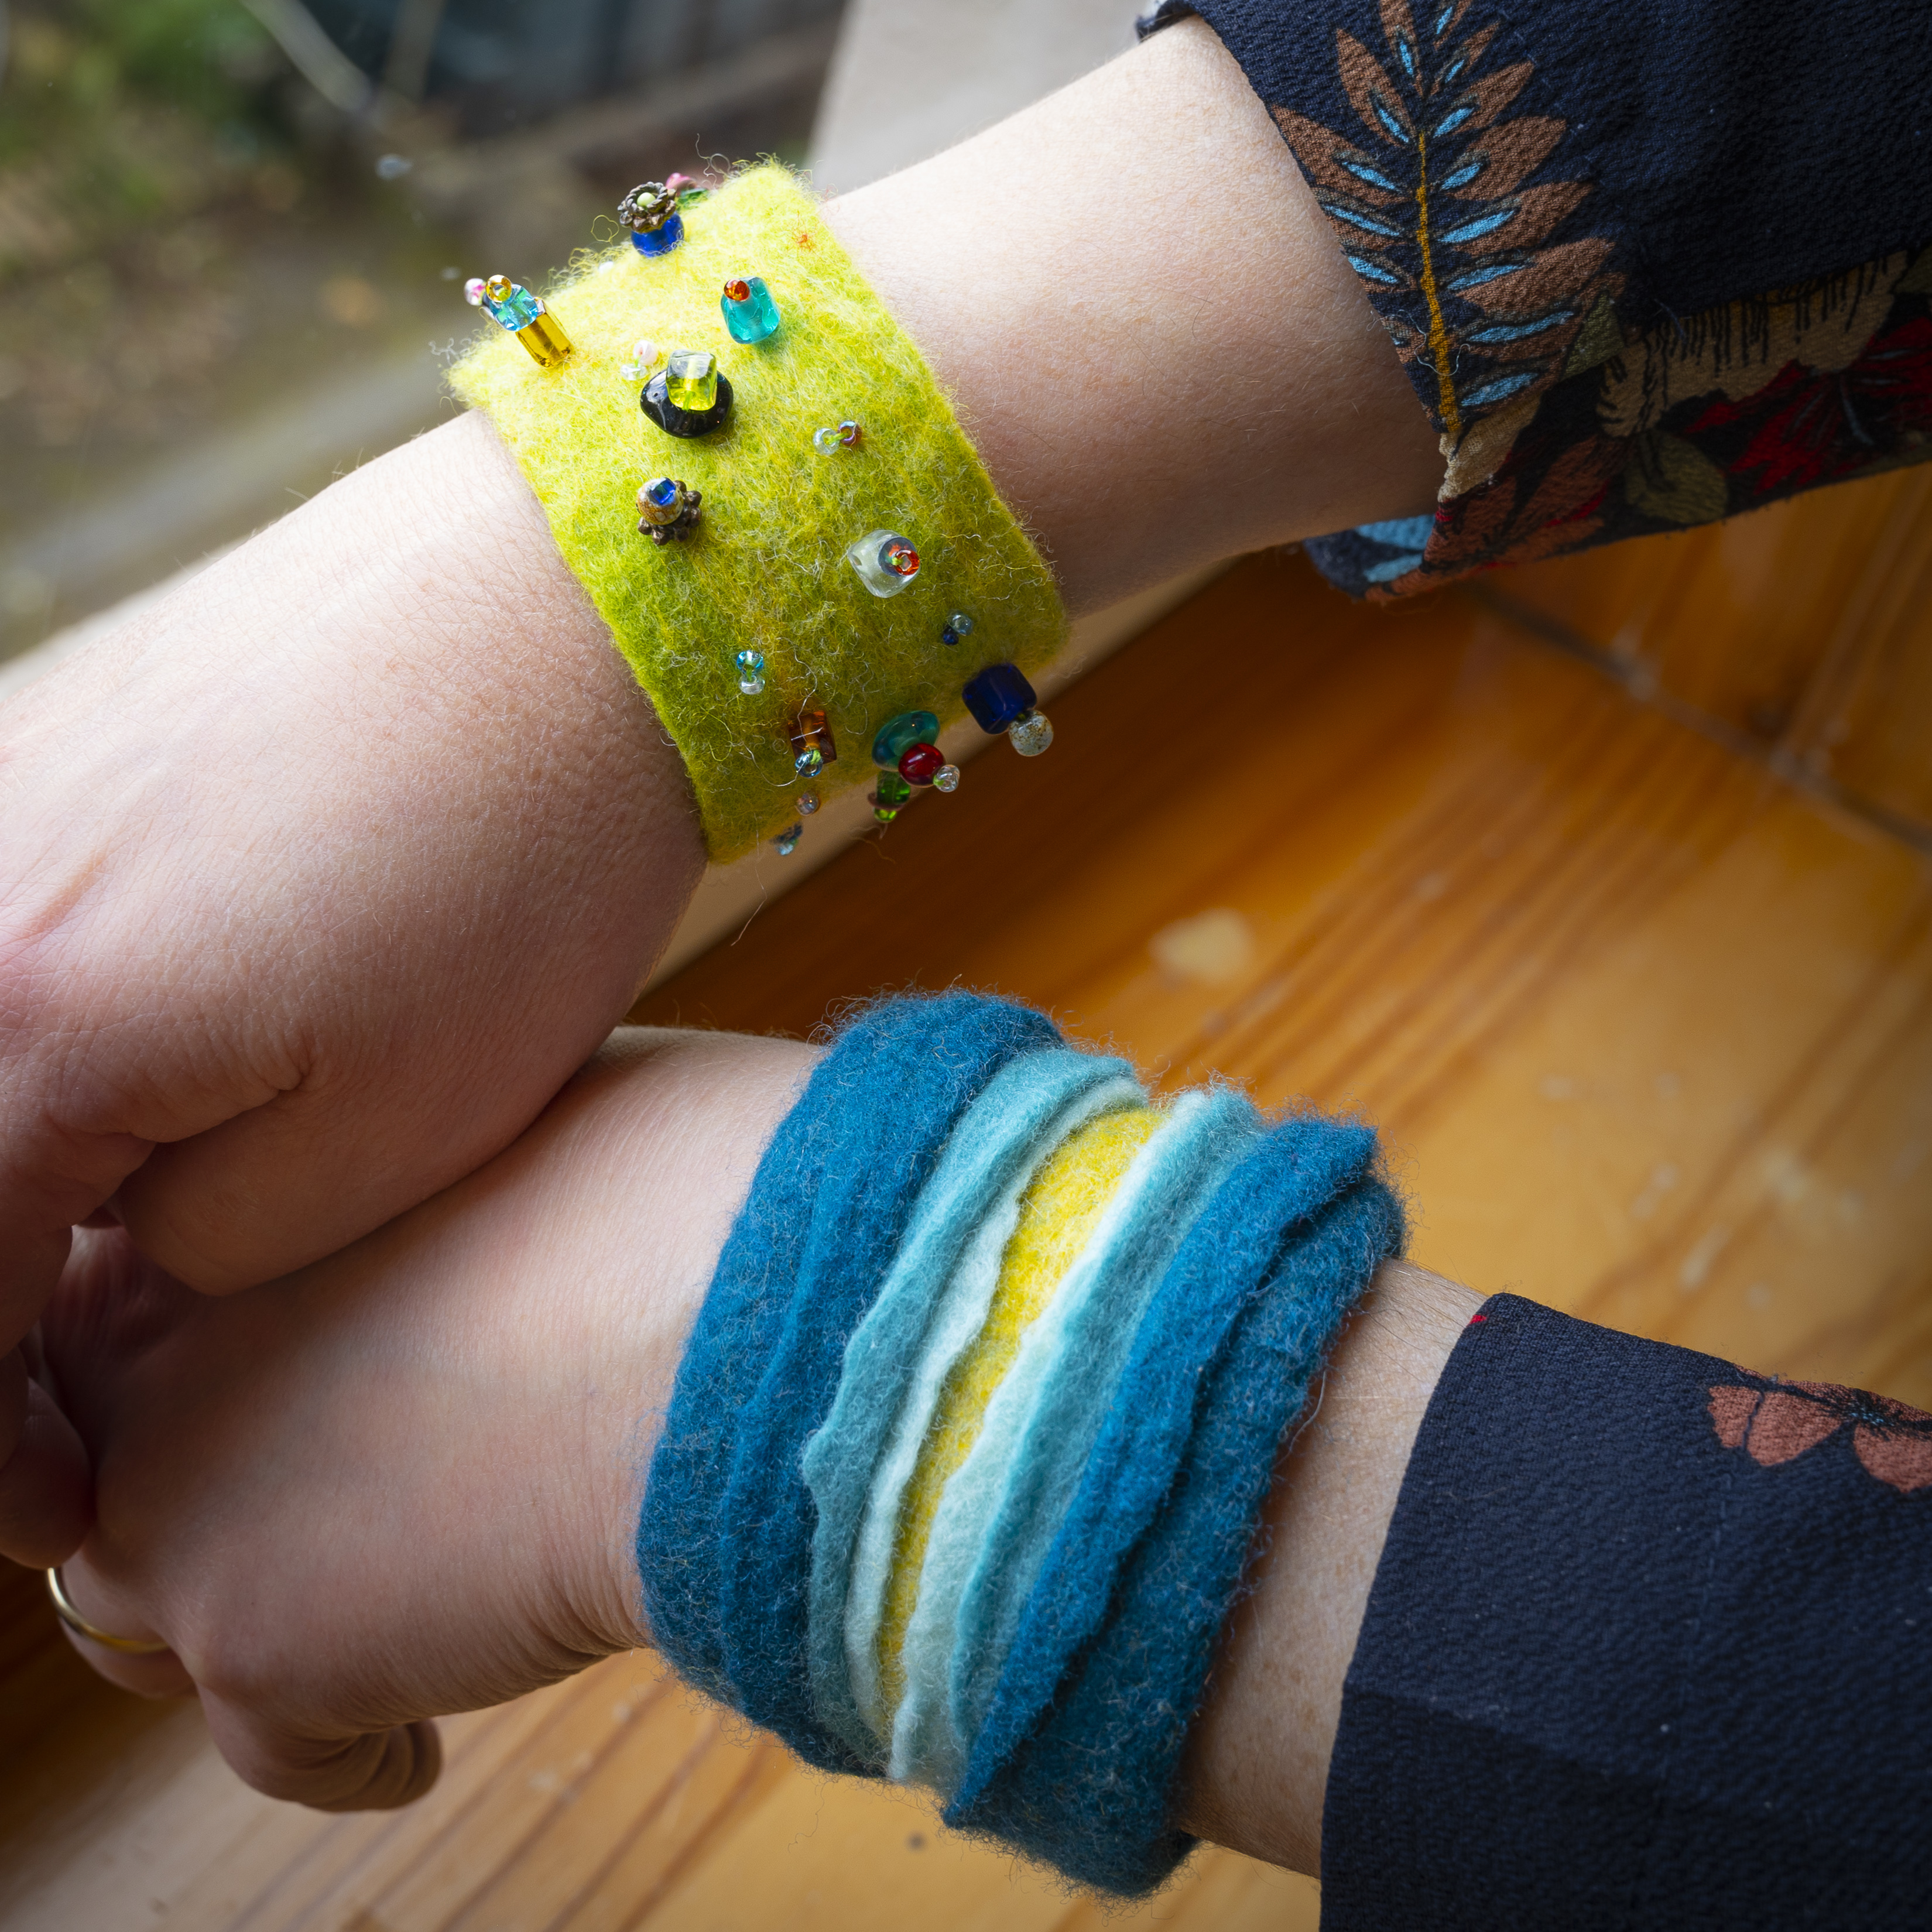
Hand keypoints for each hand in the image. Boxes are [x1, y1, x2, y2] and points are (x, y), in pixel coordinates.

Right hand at [0, 414, 706, 1559]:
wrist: (568, 611)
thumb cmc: (518, 871)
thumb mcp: (385, 1141)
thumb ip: (198, 1249)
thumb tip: (115, 1248)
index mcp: (19, 1030)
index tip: (68, 1511)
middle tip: (70, 1413)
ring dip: (7, 1187)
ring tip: (102, 1271)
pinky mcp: (43, 742)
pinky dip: (27, 1063)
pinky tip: (116, 1108)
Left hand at [40, 1028, 812, 1806]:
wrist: (699, 1325)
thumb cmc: (656, 1190)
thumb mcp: (507, 1138)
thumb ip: (429, 1204)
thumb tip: (486, 1237)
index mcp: (212, 1233)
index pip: (135, 1337)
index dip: (218, 1389)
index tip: (301, 1420)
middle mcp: (154, 1371)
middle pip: (124, 1485)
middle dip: (210, 1524)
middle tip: (327, 1542)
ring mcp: (183, 1518)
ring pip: (156, 1632)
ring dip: (263, 1644)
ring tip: (378, 1643)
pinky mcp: (255, 1653)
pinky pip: (279, 1748)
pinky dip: (354, 1748)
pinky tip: (422, 1738)